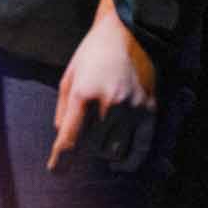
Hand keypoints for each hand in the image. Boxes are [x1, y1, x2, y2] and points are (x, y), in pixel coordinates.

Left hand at [49, 0, 155, 171]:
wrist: (128, 34)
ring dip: (103, 153)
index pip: (70, 139)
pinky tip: (121, 165)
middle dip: (83, 150)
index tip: (56, 172)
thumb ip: (63, 110)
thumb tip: (62, 138)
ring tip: (97, 147)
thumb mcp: (68, 78)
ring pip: (115, 150)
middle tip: (79, 145)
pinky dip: (130, 160)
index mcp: (83, 95)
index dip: (62, 161)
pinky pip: (141, 147)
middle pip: (92, 147)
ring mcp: (133, 110)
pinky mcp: (150, 112)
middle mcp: (109, 105)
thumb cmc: (91, 55)